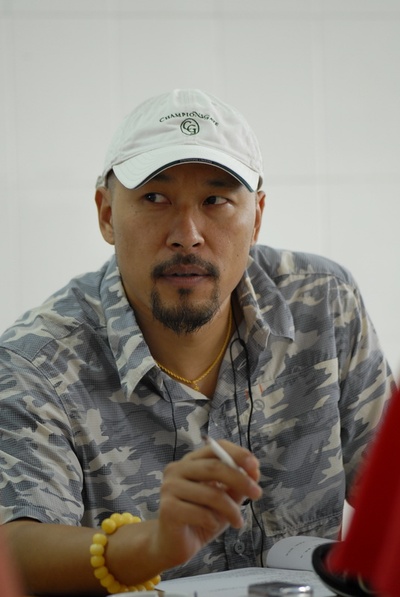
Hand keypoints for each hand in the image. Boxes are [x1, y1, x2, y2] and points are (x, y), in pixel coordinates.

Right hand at [154, 440, 261, 567]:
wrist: (174, 545)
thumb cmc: (200, 518)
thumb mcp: (224, 499)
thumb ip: (236, 484)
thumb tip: (254, 471)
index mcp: (190, 461)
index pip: (215, 447)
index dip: (237, 454)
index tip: (255, 466)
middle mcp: (177, 469)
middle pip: (214, 467)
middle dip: (240, 479)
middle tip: (257, 493)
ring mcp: (170, 487)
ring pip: (211, 493)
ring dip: (231, 509)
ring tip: (238, 521)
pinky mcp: (168, 508)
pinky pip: (201, 513)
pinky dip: (214, 521)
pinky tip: (214, 526)